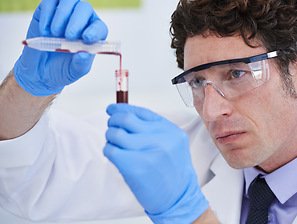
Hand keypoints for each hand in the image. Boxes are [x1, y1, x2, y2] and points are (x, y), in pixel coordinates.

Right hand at [13, 0, 107, 95]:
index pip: (99, 26)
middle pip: (85, 8)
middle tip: (69, 36)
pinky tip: (45, 31)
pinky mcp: (46, 11)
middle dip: (78, 21)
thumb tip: (84, 55)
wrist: (40, 71)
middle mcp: (81, 20)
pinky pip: (49, 2)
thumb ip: (81, 64)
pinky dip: (47, 15)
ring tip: (56, 34)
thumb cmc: (62, 69)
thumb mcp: (74, 71)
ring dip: (63, 15)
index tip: (87, 38)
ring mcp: (64, 13)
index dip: (95, 30)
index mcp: (93, 34)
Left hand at [104, 104, 208, 223]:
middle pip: (125, 119)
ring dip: (110, 137)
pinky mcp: (136, 168)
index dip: (122, 108)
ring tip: (115, 144)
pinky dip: (109, 150)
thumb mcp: (171, 143)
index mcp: (170, 130)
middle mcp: (161, 138)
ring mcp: (149, 153)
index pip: (140, 111)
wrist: (179, 197)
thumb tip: (125, 114)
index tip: (112, 109)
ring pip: (115, 134)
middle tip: (111, 127)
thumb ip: (152, 129)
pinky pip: (111, 151)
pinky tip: (116, 156)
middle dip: (113, 121)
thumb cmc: (172, 171)